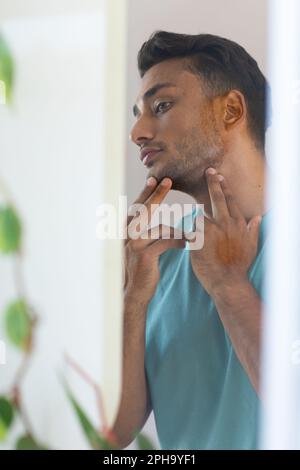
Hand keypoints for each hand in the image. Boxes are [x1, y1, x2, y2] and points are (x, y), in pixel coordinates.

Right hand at [124, 177, 185, 304]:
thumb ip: (146, 235)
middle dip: (156, 194)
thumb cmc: (140, 271)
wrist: (132, 294)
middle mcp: (126, 235)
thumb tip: (162, 223)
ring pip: (160, 228)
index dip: (145, 193)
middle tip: (167, 180)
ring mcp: (133, 244)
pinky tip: (186, 243)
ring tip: (190, 234)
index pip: (136, 208)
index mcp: (125, 232)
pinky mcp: (144, 255)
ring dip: (177, 230)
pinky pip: (166, 241)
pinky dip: (178, 241)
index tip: (154, 179)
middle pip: (143, 210)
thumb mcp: (139, 250)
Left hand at [189, 168, 261, 295]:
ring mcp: (212, 229)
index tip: (220, 177)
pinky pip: (190, 229)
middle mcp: (226, 223)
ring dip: (196, 222)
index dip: (225, 188)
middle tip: (208, 171)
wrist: (227, 281)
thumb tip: (258, 217)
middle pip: (218, 198)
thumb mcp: (251, 246)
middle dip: (213, 183)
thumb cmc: (239, 266)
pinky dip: (187, 232)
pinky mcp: (199, 237)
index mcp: (239, 224)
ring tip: (197, 235)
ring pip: (200, 216)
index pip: (231, 201)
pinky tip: (185, 239)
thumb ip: (253, 230)